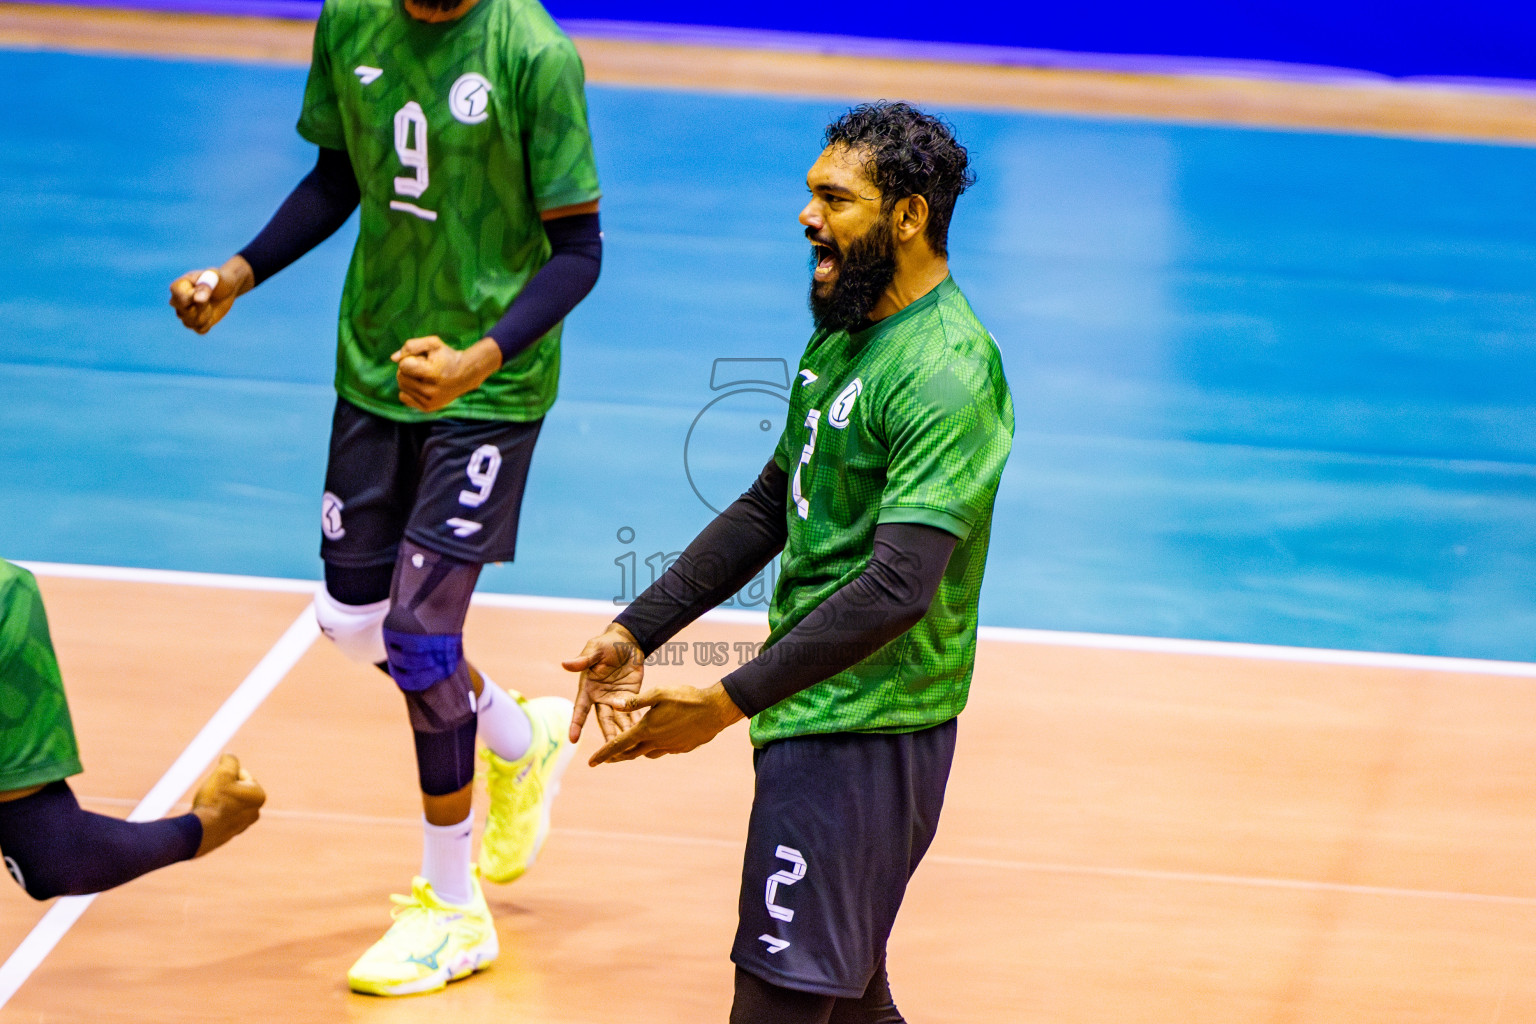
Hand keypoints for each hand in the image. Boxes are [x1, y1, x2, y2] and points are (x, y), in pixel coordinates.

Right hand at [169, 256, 252, 333]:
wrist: (227, 288)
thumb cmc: (220, 279)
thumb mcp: (215, 277)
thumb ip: (206, 286)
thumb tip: (197, 300)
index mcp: (179, 285)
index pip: (178, 298)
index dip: (191, 299)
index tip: (202, 293)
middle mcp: (178, 300)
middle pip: (181, 313)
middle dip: (200, 309)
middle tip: (208, 301)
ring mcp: (185, 312)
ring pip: (188, 323)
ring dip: (204, 317)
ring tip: (210, 307)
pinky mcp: (195, 322)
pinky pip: (199, 330)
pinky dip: (208, 325)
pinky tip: (211, 316)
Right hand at [190, 753, 265, 855]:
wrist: (200, 832)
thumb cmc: (214, 801)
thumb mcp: (223, 773)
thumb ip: (230, 761)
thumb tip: (230, 756)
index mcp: (259, 796)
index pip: (242, 774)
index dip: (226, 775)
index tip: (218, 783)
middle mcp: (255, 811)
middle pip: (236, 789)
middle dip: (224, 788)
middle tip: (212, 793)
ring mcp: (243, 825)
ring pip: (228, 802)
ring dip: (218, 800)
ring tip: (208, 804)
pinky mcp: (230, 834)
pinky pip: (221, 816)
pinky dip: (214, 813)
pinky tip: (206, 816)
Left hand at [392, 336, 501, 411]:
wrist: (465, 375)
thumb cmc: (446, 356)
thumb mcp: (433, 343)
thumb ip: (411, 346)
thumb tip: (393, 358)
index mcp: (432, 373)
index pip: (403, 366)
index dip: (409, 359)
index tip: (422, 359)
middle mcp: (431, 390)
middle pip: (400, 377)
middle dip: (408, 369)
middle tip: (423, 368)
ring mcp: (429, 401)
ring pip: (402, 388)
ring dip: (409, 379)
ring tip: (424, 377)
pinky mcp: (428, 408)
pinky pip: (404, 398)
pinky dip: (409, 391)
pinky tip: (420, 386)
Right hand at [562, 622, 645, 743]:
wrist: (627, 641)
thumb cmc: (606, 644)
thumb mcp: (594, 650)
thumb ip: (583, 660)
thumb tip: (565, 664)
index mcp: (588, 688)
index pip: (580, 709)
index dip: (576, 724)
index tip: (573, 739)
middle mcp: (601, 698)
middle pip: (604, 720)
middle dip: (608, 734)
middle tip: (610, 751)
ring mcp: (616, 699)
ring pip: (619, 720)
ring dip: (624, 733)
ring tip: (629, 749)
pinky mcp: (631, 697)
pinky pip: (634, 712)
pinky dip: (638, 722)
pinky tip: (645, 734)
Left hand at [588, 682, 745, 765]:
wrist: (714, 710)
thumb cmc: (686, 698)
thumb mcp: (659, 693)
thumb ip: (636, 701)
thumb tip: (614, 703)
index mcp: (646, 729)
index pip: (618, 744)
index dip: (603, 753)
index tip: (591, 762)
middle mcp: (655, 742)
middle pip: (629, 753)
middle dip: (616, 756)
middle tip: (605, 759)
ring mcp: (669, 747)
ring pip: (646, 753)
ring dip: (634, 752)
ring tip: (629, 748)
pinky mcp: (680, 748)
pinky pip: (661, 750)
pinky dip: (653, 748)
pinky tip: (656, 740)